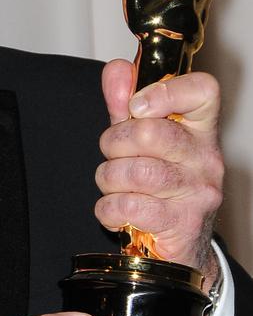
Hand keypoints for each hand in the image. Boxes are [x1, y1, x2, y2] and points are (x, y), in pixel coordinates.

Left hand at [95, 60, 223, 284]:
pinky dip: (109, 209)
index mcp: (200, 129)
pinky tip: (116, 211)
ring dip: (108, 178)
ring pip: (136, 172)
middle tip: (113, 155)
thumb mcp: (139, 141)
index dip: (165, 91)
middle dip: (114, 143)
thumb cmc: (157, 186)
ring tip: (114, 186)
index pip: (203, 90)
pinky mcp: (182, 224)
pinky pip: (129, 206)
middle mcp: (206, 158)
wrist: (177, 246)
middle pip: (151, 132)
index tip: (137, 106)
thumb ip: (125, 105)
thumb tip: (118, 69)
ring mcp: (198, 192)